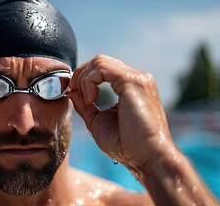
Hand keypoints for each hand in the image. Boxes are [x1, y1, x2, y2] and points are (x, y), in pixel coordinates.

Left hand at [68, 55, 174, 169]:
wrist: (148, 158)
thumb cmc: (127, 146)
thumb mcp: (98, 121)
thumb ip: (85, 105)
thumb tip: (71, 91)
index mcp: (131, 86)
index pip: (103, 68)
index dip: (84, 78)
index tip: (75, 94)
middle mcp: (137, 78)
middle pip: (100, 61)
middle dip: (80, 75)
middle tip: (75, 93)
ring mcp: (138, 78)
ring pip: (100, 61)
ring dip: (84, 79)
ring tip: (88, 101)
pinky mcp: (133, 82)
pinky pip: (102, 68)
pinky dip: (89, 81)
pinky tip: (91, 100)